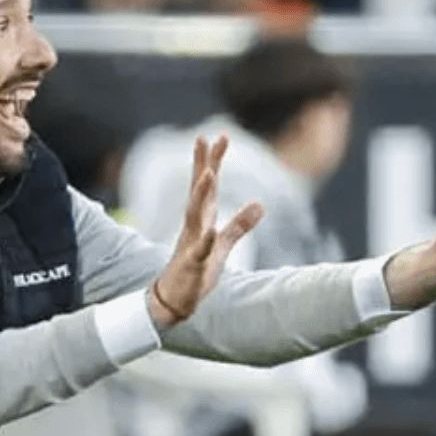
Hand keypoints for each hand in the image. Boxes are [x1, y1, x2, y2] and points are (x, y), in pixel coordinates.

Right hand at [148, 134, 264, 328]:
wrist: (174, 300)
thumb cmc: (196, 271)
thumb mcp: (223, 245)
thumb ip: (240, 224)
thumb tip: (261, 203)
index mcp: (202, 220)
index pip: (208, 186)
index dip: (212, 161)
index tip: (218, 135)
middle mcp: (194, 226)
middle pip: (199, 190)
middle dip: (204, 164)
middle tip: (208, 138)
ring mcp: (191, 243)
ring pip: (195, 214)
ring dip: (201, 194)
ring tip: (209, 174)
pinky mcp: (192, 264)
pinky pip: (199, 251)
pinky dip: (205, 241)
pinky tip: (210, 231)